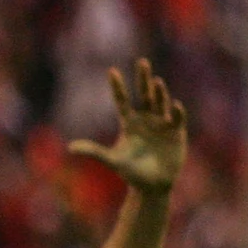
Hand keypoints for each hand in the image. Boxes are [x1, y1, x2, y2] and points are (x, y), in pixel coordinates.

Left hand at [68, 57, 186, 194]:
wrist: (152, 185)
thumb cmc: (131, 172)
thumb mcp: (112, 161)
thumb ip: (94, 152)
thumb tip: (70, 148)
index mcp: (129, 123)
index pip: (122, 101)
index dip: (117, 87)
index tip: (112, 71)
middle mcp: (146, 119)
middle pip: (144, 95)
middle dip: (143, 79)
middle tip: (142, 62)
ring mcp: (162, 124)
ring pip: (160, 104)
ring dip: (159, 94)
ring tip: (156, 82)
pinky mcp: (176, 133)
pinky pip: (177, 119)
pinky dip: (176, 113)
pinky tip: (174, 106)